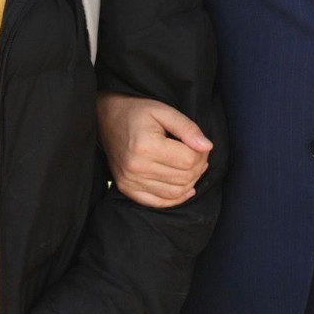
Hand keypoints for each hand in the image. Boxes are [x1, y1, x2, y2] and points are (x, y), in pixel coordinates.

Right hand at [97, 92, 211, 207]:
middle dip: (199, 167)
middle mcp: (136, 167)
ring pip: (175, 193)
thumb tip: (207, 146)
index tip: (200, 144)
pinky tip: (184, 187)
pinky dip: (176, 198)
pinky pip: (159, 202)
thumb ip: (187, 128)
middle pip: (184, 178)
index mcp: (146, 146)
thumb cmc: (137, 113)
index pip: (189, 160)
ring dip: (190, 182)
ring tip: (190, 167)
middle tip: (198, 155)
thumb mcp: (164, 111)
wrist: (106, 119)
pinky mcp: (127, 189)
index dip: (202, 153)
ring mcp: (130, 181)